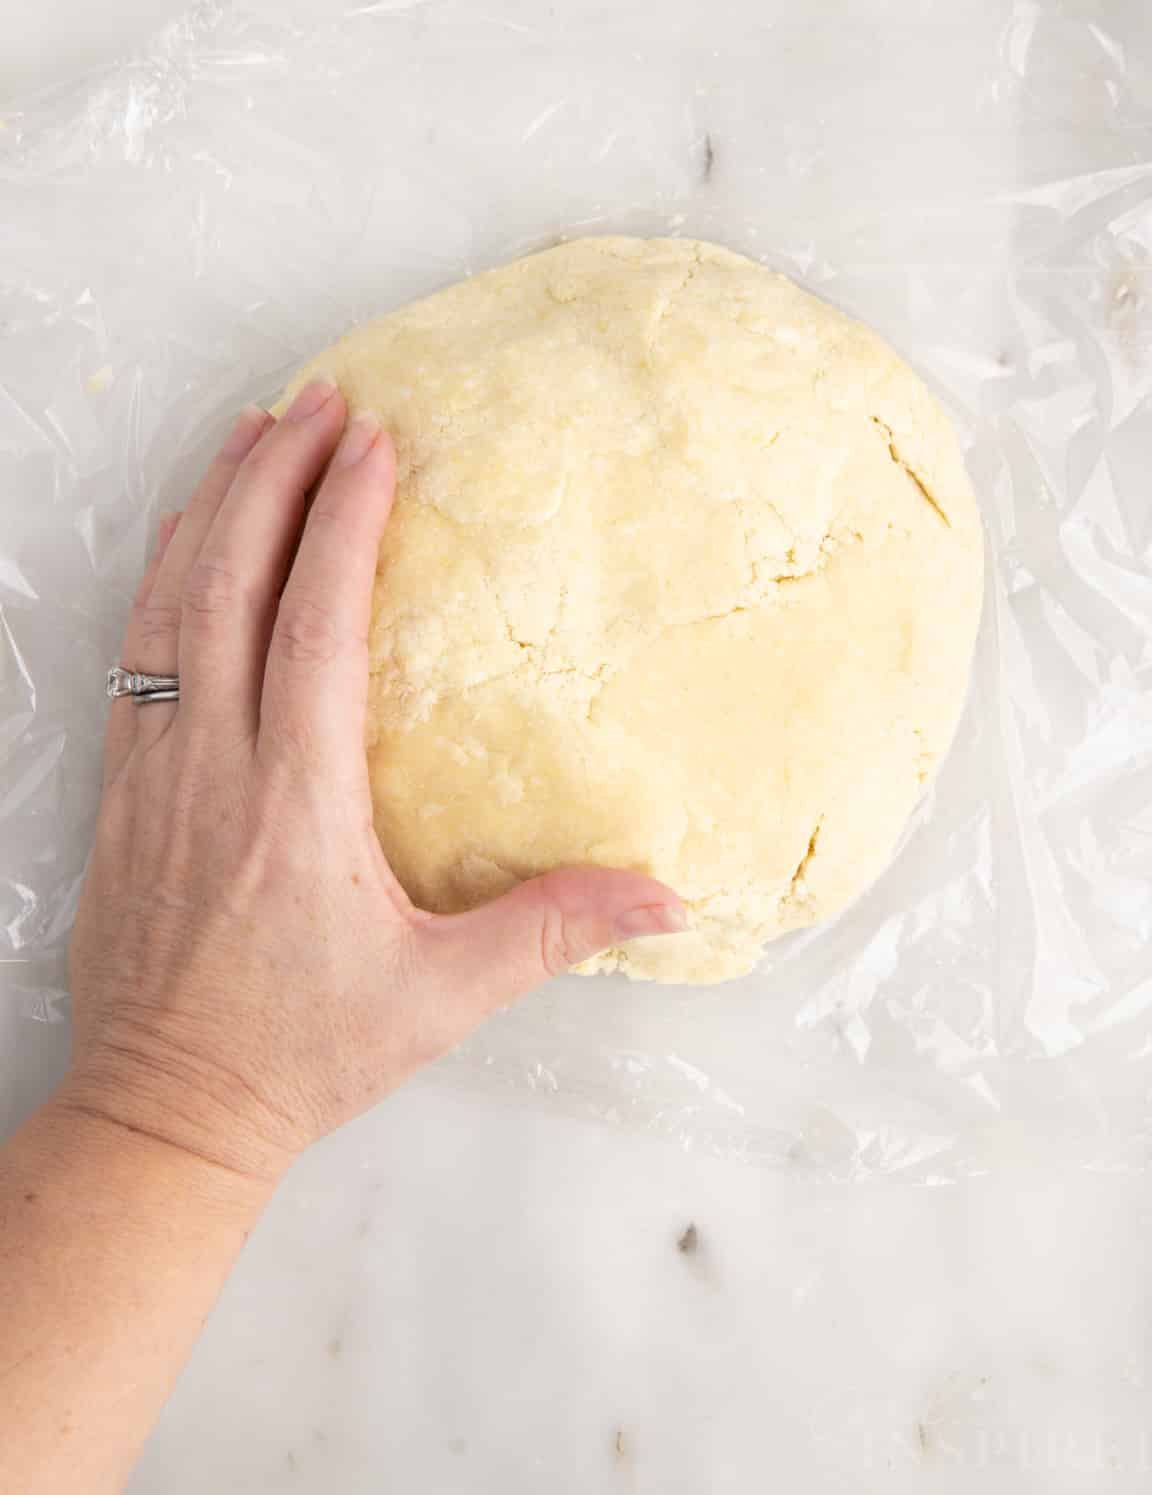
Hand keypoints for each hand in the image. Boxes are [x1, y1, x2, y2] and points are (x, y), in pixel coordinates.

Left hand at [65, 380, 685, 1187]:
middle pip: (228, 585)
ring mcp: (154, 770)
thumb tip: (667, 893)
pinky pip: (136, 650)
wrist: (162, 1110)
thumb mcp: (439, 999)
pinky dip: (163, 572)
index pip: (313, 628)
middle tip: (320, 399)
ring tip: (254, 430)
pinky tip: (188, 532)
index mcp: (292, 803)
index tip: (373, 445)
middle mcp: (212, 767)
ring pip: (170, 605)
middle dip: (274, 478)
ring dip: (212, 506)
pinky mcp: (125, 785)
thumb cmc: (298, 1054)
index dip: (341, 526)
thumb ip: (550, 931)